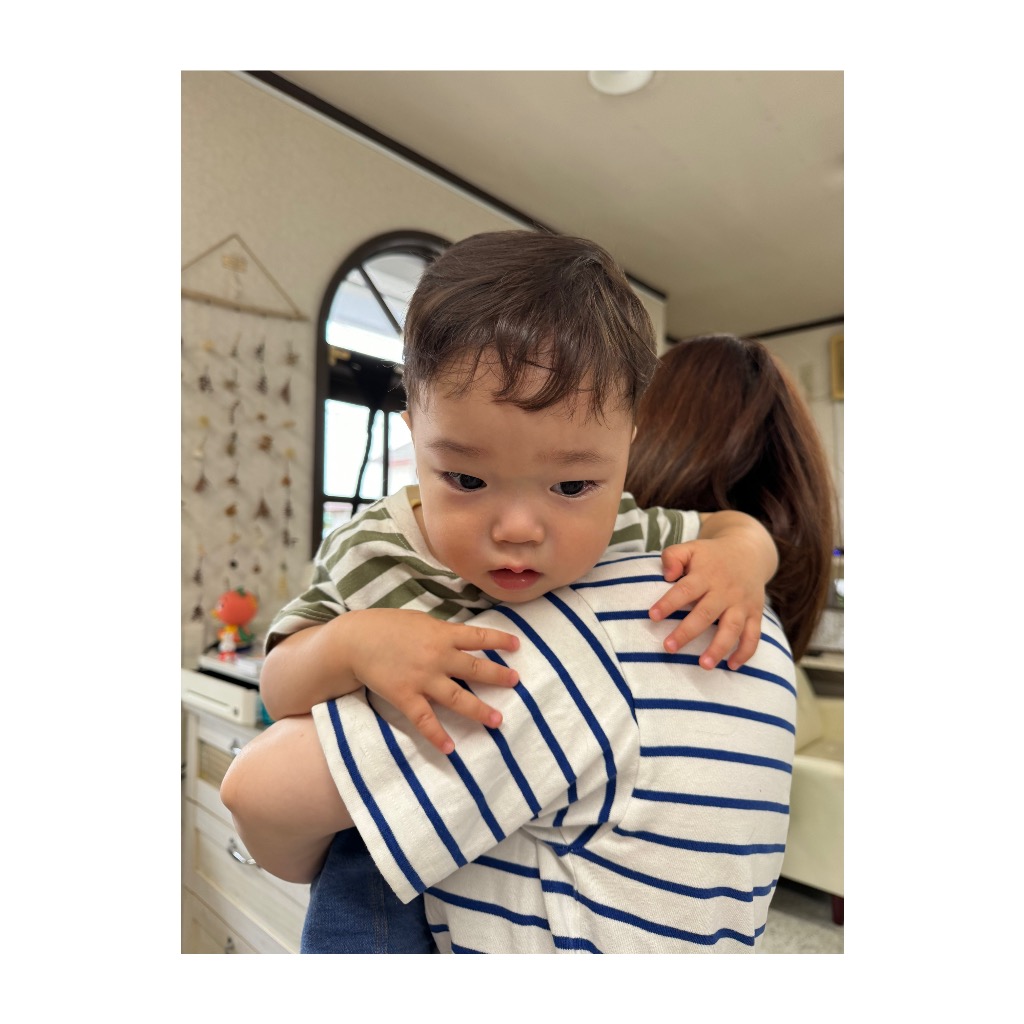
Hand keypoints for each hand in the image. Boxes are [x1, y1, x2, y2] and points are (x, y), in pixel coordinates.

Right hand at [346, 609, 520, 753]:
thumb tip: (460, 638)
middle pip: (475, 668)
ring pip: (458, 697)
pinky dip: (437, 735)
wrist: (354, 640)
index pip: (478, 636)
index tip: (517, 646)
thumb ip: (440, 632)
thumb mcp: (419, 621)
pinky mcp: (405, 696)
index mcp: (442, 634)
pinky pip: (425, 720)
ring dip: (479, 710)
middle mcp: (437, 656)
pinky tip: (450, 749)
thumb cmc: (386, 627)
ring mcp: (422, 678)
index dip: (499, 640)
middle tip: (516, 682)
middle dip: (498, 676)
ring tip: (497, 720)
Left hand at [647, 540, 765, 670]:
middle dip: (687, 632)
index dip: (668, 603)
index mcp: (706, 575)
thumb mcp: (691, 548)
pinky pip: (753, 635)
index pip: (685, 590)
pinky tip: (732, 666)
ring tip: (703, 665)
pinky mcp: (755, 613)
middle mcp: (725, 591)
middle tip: (668, 648)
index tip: (652, 616)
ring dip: (718, 648)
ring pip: (732, 628)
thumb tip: (667, 575)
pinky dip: (745, 652)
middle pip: (706, 614)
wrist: (749, 551)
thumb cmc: (711, 555)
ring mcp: (741, 604)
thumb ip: (673, 557)